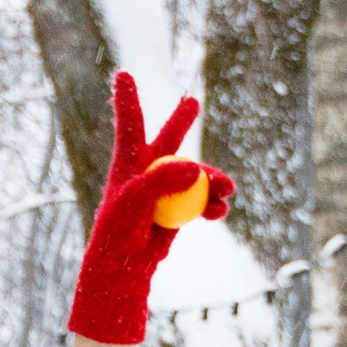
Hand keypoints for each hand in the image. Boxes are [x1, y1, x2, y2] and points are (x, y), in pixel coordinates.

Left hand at [65, 72, 232, 346]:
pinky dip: (213, 204)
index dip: (128, 99)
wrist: (124, 272)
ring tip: (227, 190)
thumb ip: (163, 181)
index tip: (122, 73)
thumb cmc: (119, 235)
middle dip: (181, 122)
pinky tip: (221, 210)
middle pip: (168, 143)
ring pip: (195, 176)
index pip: (130, 126)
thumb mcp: (136, 205)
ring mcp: (163, 193)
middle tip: (192, 101)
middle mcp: (145, 175)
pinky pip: (200, 201)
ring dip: (213, 181)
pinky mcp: (176, 212)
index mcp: (127, 166)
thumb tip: (195, 167)